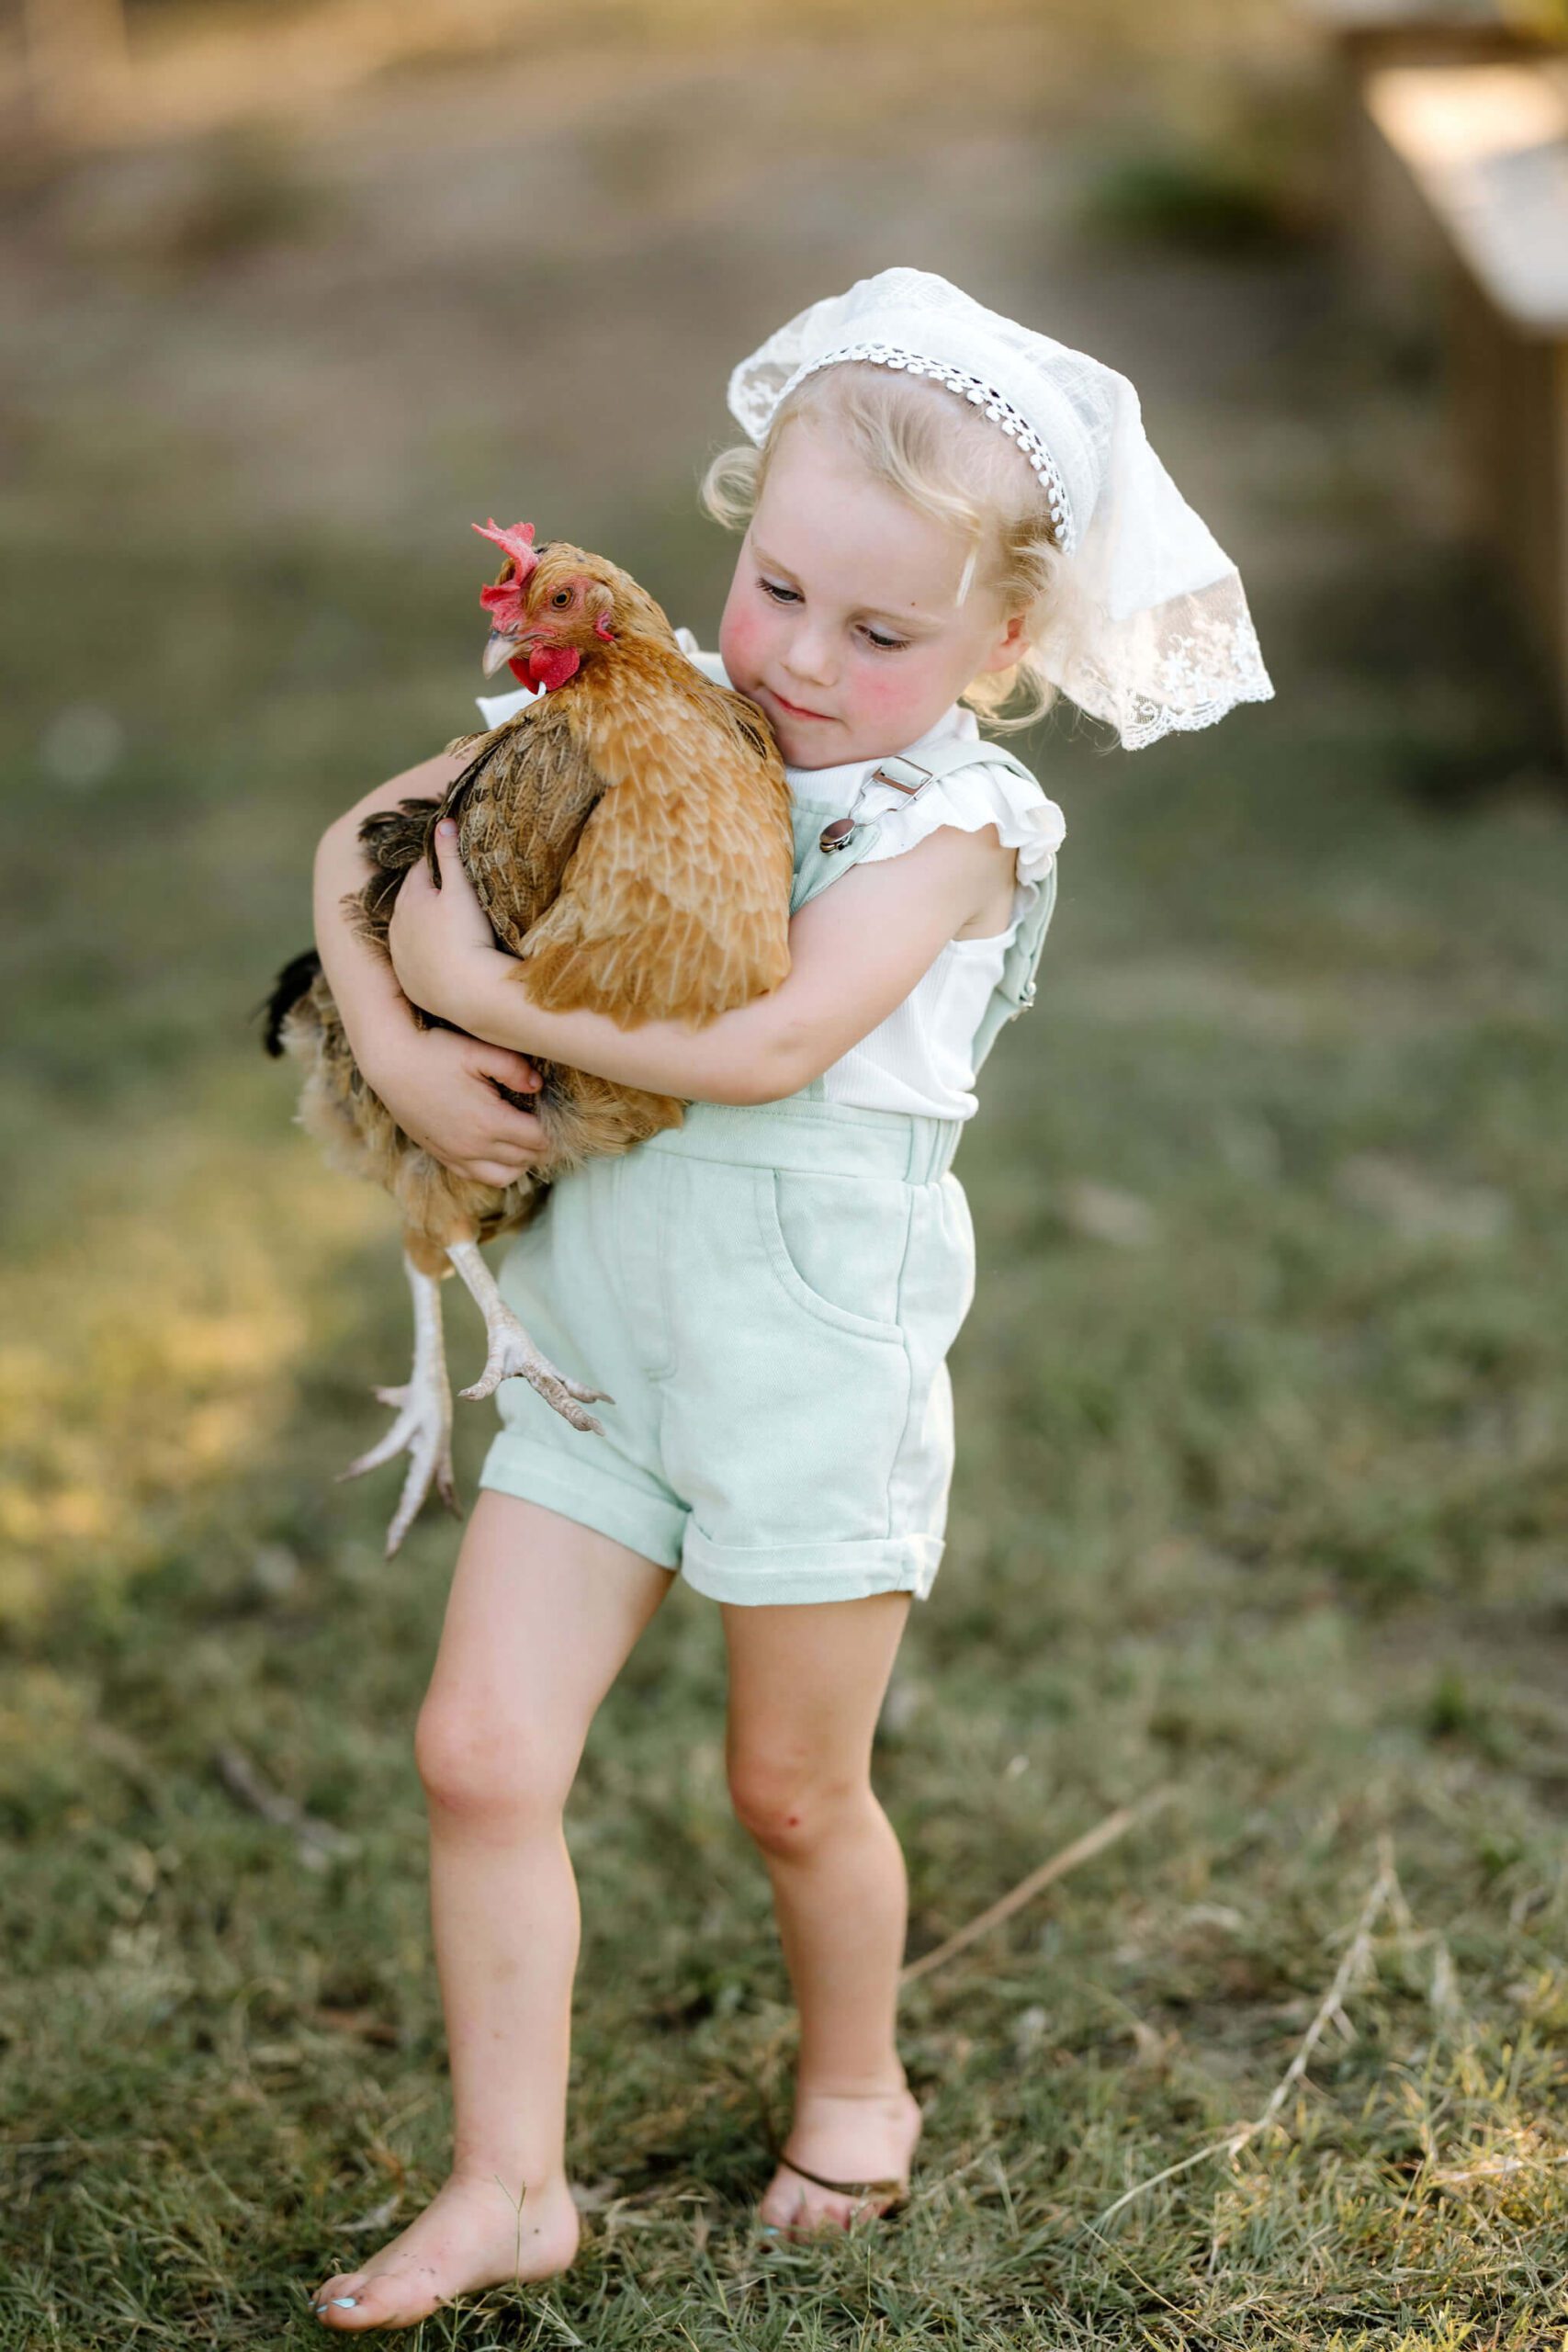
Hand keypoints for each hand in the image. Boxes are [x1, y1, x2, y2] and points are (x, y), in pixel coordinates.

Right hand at [365, 1020, 549, 1187]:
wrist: (389, 1062)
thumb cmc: (434, 1051)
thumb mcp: (478, 1051)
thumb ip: (515, 1068)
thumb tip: (539, 1086)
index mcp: (489, 1122)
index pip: (539, 1140)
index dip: (554, 1130)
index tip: (560, 1117)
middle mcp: (474, 1146)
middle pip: (526, 1159)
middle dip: (543, 1146)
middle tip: (550, 1127)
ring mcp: (456, 1154)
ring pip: (505, 1176)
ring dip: (522, 1162)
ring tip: (528, 1141)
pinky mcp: (442, 1155)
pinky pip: (478, 1176)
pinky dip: (496, 1169)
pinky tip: (501, 1150)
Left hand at [386, 821, 506, 1025]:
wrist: (466, 992)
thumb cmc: (467, 936)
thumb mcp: (462, 891)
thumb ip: (451, 855)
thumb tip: (444, 822)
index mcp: (409, 899)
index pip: (422, 871)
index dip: (439, 864)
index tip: (454, 863)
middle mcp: (397, 926)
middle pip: (413, 901)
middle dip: (429, 894)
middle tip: (454, 894)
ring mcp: (401, 956)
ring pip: (410, 932)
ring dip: (425, 926)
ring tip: (449, 927)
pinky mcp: (408, 982)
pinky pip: (415, 962)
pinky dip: (425, 956)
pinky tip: (443, 958)